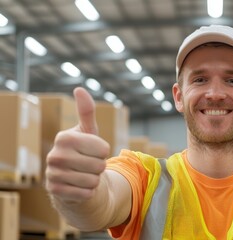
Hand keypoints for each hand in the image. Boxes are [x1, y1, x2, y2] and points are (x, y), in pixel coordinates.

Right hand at [45, 87, 109, 202]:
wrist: (71, 178)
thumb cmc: (83, 151)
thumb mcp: (88, 131)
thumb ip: (86, 111)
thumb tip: (79, 89)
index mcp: (65, 137)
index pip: (103, 148)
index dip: (104, 151)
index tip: (93, 150)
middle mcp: (55, 155)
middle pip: (99, 166)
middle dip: (100, 167)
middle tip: (89, 165)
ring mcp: (52, 174)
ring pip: (93, 181)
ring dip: (94, 180)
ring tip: (84, 174)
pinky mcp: (55, 191)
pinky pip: (86, 194)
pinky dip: (88, 192)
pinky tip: (79, 186)